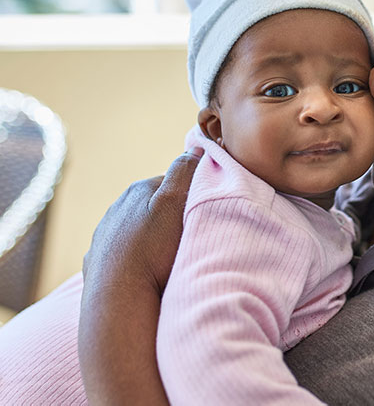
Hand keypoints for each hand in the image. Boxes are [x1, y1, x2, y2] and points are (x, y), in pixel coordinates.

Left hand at [78, 149, 201, 404]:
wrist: (118, 299)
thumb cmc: (151, 251)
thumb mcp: (175, 203)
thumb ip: (184, 172)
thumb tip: (195, 146)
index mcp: (138, 190)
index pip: (172, 182)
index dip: (192, 195)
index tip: (205, 211)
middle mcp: (117, 209)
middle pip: (155, 206)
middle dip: (172, 216)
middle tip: (190, 236)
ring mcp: (104, 237)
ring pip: (138, 230)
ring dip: (153, 239)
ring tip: (170, 258)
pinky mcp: (97, 263)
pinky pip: (123, 255)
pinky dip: (136, 260)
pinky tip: (148, 273)